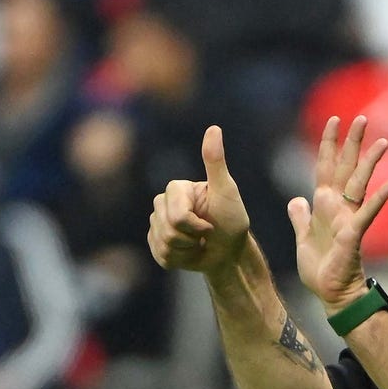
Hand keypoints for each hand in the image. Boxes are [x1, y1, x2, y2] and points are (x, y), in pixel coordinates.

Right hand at [148, 125, 251, 274]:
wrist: (230, 252)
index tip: (212, 224)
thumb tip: (214, 128)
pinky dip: (180, 260)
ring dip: (187, 250)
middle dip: (191, 239)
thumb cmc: (232, 221)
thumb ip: (215, 162)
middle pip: (168, 230)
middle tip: (206, 234)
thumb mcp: (227, 192)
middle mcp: (162, 203)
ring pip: (163, 244)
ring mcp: (157, 223)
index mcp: (176, 188)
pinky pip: (160, 256)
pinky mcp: (155, 243)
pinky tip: (191, 253)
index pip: (177, 215)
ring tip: (200, 243)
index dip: (196, 226)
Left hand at [287, 116, 387, 312]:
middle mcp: (338, 207)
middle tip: (362, 118)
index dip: (328, 144)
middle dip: (352, 142)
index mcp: (324, 205)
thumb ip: (300, 217)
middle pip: (345, 167)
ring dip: (370, 162)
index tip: (334, 120)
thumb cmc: (319, 269)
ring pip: (360, 183)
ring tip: (383, 142)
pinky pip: (368, 212)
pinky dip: (381, 197)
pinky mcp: (354, 234)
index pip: (325, 167)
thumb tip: (295, 200)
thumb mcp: (302, 238)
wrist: (330, 294)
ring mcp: (348, 218)